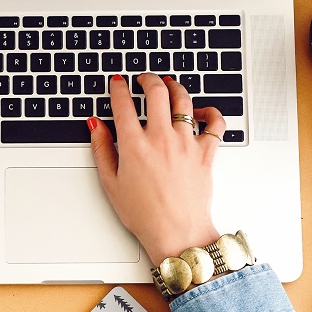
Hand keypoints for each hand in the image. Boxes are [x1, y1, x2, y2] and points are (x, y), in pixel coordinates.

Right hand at [89, 73, 225, 264]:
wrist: (177, 233)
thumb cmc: (145, 214)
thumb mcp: (111, 183)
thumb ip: (102, 149)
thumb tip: (96, 126)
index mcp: (135, 145)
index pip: (123, 103)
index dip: (118, 88)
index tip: (117, 83)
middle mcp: (162, 138)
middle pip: (156, 91)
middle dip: (147, 78)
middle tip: (143, 78)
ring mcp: (186, 143)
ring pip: (184, 100)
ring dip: (175, 87)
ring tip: (169, 84)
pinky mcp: (206, 152)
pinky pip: (215, 123)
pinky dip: (210, 112)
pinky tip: (201, 112)